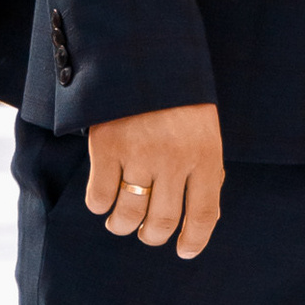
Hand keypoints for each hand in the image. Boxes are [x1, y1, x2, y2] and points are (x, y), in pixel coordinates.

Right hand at [86, 104, 223, 258]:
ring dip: (123, 226)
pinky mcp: (106, 147)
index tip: (184, 251)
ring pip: (128, 216)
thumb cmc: (177, 95)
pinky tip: (103, 198)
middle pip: (162, 222)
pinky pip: (99, 197)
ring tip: (121, 222)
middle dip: (153, 236)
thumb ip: (204, 168)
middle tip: (147, 234)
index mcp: (205, 153)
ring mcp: (139, 154)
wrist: (141, 52)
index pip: (204, 214)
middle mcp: (174, 159)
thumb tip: (202, 217)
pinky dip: (99, 204)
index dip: (195, 240)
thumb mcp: (204, 128)